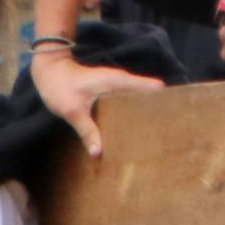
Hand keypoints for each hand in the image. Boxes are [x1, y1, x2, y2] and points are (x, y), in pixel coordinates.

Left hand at [29, 48, 153, 156]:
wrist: (49, 71)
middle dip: (154, 111)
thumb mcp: (73, 111)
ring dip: (143, 112)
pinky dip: (130, 112)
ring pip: (137, 99)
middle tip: (164, 133)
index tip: (174, 117)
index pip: (153, 87)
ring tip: (152, 134)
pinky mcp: (110, 90)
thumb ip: (87, 131)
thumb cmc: (60, 86)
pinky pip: (126, 101)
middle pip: (147, 96)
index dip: (165, 100)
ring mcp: (117, 85)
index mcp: (119, 82)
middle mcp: (122, 81)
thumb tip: (98, 153)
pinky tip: (131, 129)